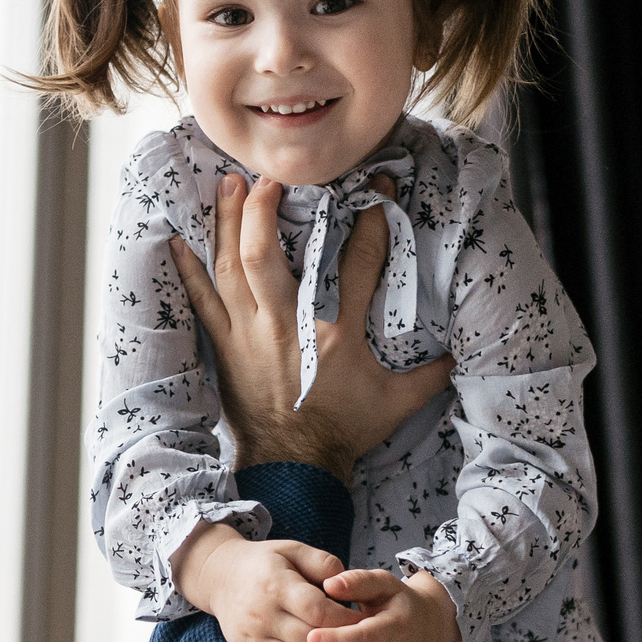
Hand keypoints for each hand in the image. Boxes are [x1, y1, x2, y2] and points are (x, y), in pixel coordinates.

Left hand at [169, 174, 453, 479]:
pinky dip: (187, 270)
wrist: (295, 465)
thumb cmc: (344, 430)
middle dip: (264, 208)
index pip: (356, 260)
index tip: (378, 185)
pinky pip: (201, 301)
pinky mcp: (224, 347)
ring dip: (227, 222)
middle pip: (266, 254)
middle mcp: (287, 325)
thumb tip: (463, 351)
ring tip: (228, 183)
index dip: (370, 219)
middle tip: (271, 175)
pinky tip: (178, 240)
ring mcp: (249, 334)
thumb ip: (431, 373)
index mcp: (335, 332)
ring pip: (231, 267)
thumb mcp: (397, 402)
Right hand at [170, 524, 346, 641]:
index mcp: (277, 586)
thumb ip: (322, 563)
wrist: (220, 576)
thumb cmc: (265, 563)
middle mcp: (262, 614)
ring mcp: (251, 638)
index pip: (318, 611)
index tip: (365, 622)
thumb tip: (347, 584)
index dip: (345, 620)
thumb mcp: (292, 550)